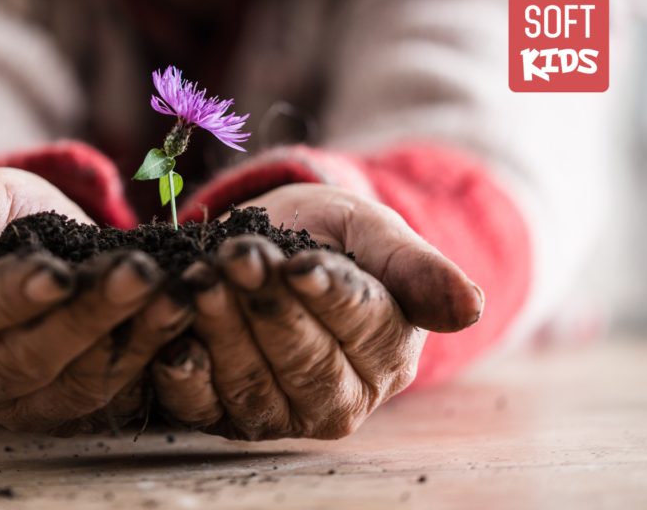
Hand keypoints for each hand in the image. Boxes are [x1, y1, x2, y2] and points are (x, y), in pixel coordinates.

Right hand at [0, 168, 191, 435]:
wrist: (26, 250)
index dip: (14, 296)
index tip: (58, 272)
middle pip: (28, 358)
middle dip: (89, 316)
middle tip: (140, 274)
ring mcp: (20, 403)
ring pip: (76, 382)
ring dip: (130, 337)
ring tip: (174, 292)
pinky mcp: (67, 411)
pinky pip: (111, 394)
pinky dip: (150, 354)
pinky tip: (180, 314)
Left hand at [150, 183, 482, 439]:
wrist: (271, 243)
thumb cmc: (332, 236)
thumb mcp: (374, 232)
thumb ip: (416, 268)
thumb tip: (471, 309)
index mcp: (388, 354)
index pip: (361, 330)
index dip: (327, 297)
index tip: (299, 263)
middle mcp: (339, 398)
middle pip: (304, 363)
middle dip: (267, 308)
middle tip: (237, 259)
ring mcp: (279, 413)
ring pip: (252, 384)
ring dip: (222, 331)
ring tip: (200, 279)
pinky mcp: (224, 414)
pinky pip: (203, 407)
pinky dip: (186, 378)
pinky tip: (175, 342)